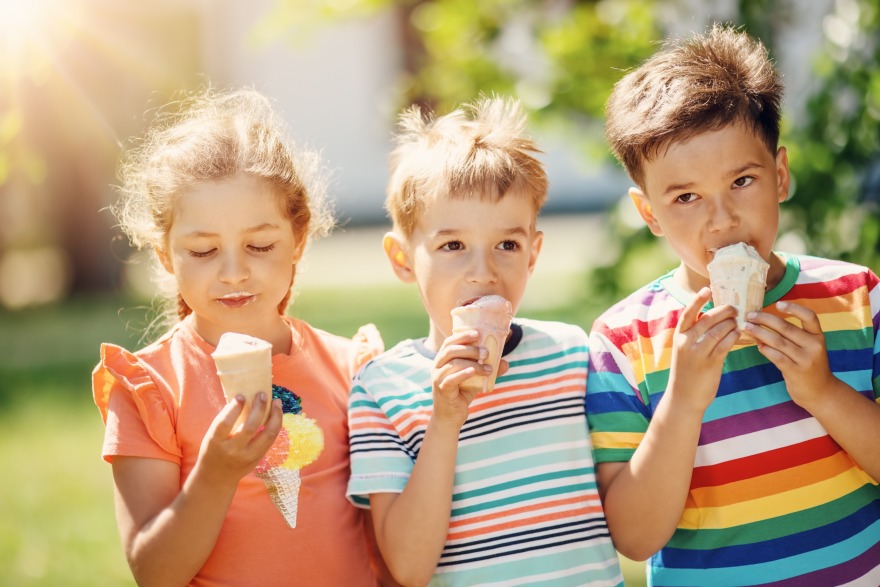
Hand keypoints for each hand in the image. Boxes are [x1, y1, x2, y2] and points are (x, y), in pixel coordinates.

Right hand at [196, 393, 282, 486]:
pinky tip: (276, 414)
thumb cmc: (213, 449)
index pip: (225, 423)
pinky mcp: (258, 458)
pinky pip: (270, 439)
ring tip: (277, 402)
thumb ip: (226, 421)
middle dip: (259, 408)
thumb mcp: (212, 436)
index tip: (241, 396)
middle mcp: (233, 450)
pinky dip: (275, 425)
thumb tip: (245, 398)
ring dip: (275, 415)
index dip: (234, 408)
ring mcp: (248, 456)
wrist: (217, 477)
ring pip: (268, 434)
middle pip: (250, 427)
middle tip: (262, 394)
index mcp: (216, 442)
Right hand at [431, 330, 489, 427]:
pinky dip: (463, 374)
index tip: (477, 332)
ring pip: (453, 363)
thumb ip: (488, 370)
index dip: (462, 335)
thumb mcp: (476, 379)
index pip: (450, 342)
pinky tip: (474, 372)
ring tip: (488, 368)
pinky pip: (451, 379)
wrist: (451, 416)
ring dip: (473, 364)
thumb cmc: (461, 393)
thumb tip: (506, 363)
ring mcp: (438, 378)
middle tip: (487, 352)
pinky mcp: (442, 390)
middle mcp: (437, 366)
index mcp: (443, 359)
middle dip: (470, 348)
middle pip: (451, 350)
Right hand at [667, 287, 739, 413]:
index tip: (707, 289)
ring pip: (719, 330)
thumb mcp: (684, 351)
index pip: (688, 313)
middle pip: (707, 319)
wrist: (683, 397)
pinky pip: (726, 344)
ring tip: (737, 322)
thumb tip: (712, 319)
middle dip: (723, 311)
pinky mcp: (711, 363)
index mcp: (679, 337)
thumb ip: (694, 335)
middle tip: (734, 308)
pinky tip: (738, 334)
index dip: (697, 300)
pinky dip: (734, 336)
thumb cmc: (686, 373)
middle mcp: (686, 342)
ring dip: (731, 324)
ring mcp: (698, 353)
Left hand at [744, 301, 833, 408]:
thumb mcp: (808, 348)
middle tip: (750, 315)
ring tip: (747, 327)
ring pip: (778, 341)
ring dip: (760, 333)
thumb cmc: (809, 366)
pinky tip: (758, 345)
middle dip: (765, 319)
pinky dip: (765, 349)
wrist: (820, 392)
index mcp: (818, 336)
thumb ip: (792, 336)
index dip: (794, 308)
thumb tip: (763, 321)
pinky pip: (776, 356)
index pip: (809, 316)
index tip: (777, 303)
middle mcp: (814, 346)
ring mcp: (805, 359)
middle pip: (786, 327)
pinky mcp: (796, 371)